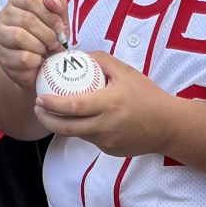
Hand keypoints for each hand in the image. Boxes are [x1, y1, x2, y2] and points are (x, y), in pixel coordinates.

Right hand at [0, 0, 67, 94]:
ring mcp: (0, 36)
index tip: (59, 26)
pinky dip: (36, 60)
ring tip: (46, 51)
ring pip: (19, 37)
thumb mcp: (58, 19)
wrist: (37, 66)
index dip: (48, 14)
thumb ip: (59, 5)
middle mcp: (4, 16)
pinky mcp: (2, 57)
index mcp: (18, 1)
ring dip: (40, 46)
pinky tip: (38, 60)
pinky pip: (22, 57)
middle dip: (48, 34)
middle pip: (27, 19)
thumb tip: (51, 1)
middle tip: (55, 43)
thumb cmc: (47, 38)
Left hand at [34, 49, 172, 156]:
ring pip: (76, 134)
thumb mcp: (126, 72)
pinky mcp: (109, 150)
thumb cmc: (147, 96)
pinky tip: (79, 120)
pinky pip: (89, 139)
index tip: (40, 98)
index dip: (52, 104)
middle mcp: (105, 126)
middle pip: (66, 127)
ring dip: (61, 125)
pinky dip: (81, 130)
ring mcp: (106, 142)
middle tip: (38, 107)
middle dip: (47, 119)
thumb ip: (101, 61)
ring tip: (52, 113)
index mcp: (108, 104)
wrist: (167, 125)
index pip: (72, 107)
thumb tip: (79, 56)